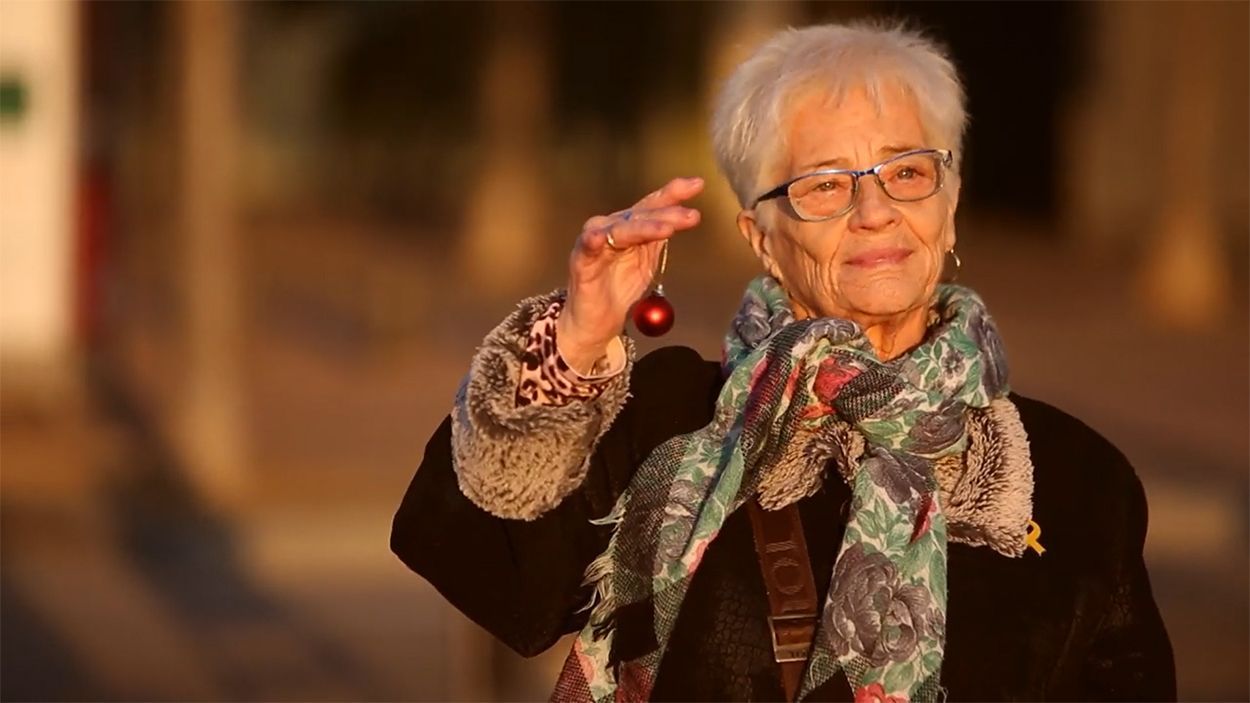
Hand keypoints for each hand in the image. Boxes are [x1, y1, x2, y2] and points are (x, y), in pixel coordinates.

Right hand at [556, 177, 703, 371]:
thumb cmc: (619, 288)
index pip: (652, 204)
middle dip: (668, 214)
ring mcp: (595, 243)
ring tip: (667, 229)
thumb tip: (687, 214)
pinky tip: (601, 237)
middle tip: (692, 216)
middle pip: (641, 215)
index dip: (673, 193)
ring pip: (621, 229)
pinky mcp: (581, 262)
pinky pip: (587, 248)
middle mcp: (611, 227)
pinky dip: (593, 241)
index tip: (698, 184)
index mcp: (629, 225)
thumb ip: (660, 238)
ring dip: (644, 227)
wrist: (595, 321)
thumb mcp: (647, 260)